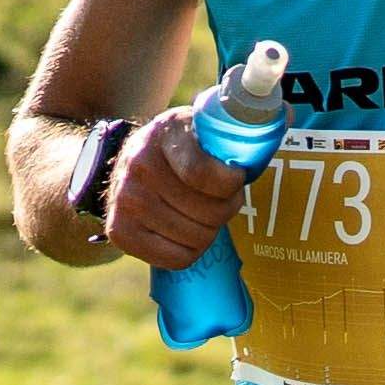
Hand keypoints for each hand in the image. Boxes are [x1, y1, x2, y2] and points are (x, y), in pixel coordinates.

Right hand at [103, 118, 249, 271]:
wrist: (129, 160)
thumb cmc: (177, 147)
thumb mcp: (198, 125)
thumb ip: (225, 135)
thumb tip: (265, 147)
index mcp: (165, 133)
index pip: (202, 174)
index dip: (230, 184)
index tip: (237, 179)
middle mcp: (139, 166)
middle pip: (208, 212)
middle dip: (227, 209)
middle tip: (223, 200)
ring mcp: (125, 200)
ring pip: (196, 238)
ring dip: (211, 231)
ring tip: (205, 215)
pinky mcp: (120, 231)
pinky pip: (176, 259)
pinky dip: (191, 251)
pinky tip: (187, 233)